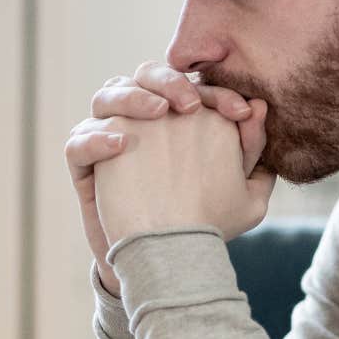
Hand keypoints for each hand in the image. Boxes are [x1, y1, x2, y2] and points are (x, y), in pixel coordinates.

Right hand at [63, 61, 268, 292]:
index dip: (217, 93)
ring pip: (106, 96)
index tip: (241, 112)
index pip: (193, 87)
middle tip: (190, 105)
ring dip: (132, 97)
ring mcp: (110, 138)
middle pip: (145, 77)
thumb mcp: (243, 193)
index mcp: (179, 117)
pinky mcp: (84, 166)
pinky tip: (121, 145)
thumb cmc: (206, 222)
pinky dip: (96, 139)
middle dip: (168, 81)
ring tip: (158, 113)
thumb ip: (251, 151)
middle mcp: (142, 121)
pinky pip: (78, 142)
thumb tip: (260, 108)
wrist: (165, 261)